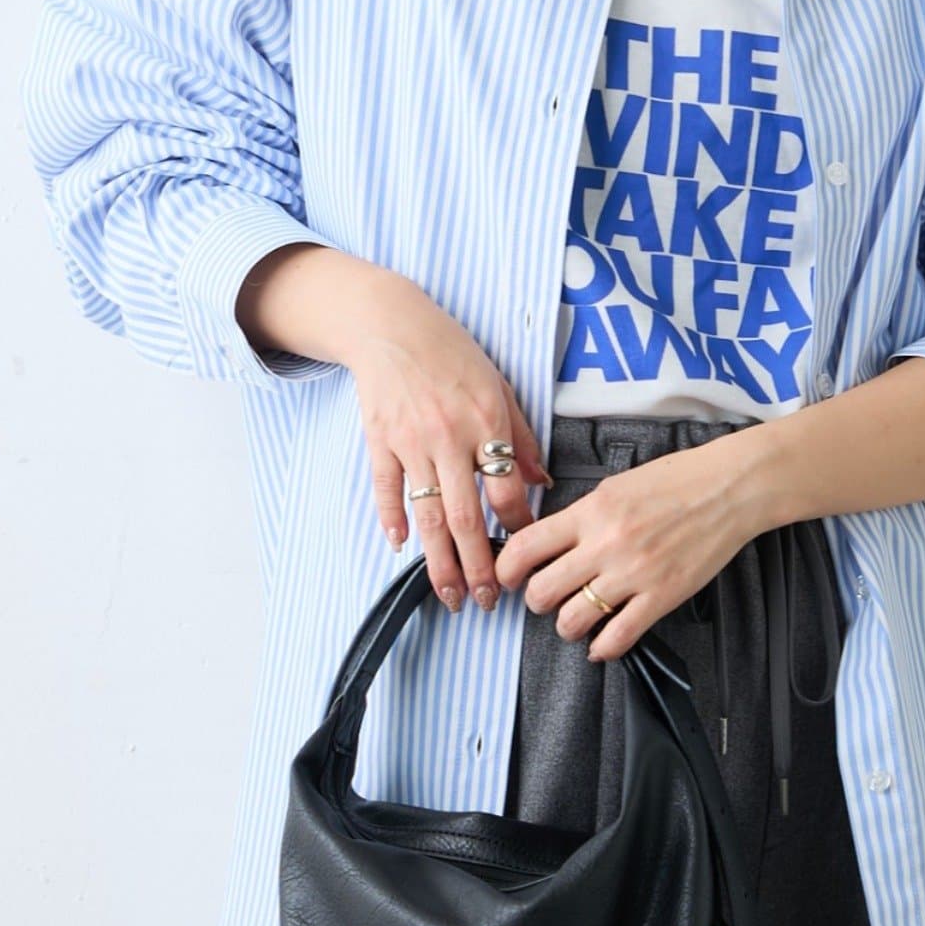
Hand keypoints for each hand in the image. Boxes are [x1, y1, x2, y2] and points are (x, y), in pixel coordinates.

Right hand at [344, 276, 549, 612]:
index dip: (519, 528)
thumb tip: (545, 484)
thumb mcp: (499, 387)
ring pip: (426, 515)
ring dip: (439, 561)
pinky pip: (386, 490)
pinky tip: (400, 547)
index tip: (525, 554)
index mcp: (486, 423)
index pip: (507, 491)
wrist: (392, 324)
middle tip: (488, 601)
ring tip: (450, 594)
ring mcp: (411, 442)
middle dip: (479, 566)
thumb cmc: (452, 354)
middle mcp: (449, 437)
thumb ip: (522, 439)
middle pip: (465, 517)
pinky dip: (391, 520)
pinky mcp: (379, 441)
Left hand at [492, 439, 764, 661]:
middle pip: (542, 591)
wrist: (728, 488)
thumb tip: (551, 543)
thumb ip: (581, 516)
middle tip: (545, 598)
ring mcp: (634, 574)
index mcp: (590, 512)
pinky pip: (618, 637)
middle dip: (536, 601)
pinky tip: (601, 643)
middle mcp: (606, 544)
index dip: (506, 570)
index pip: (525, 548)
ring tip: (575, 620)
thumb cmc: (677, 481)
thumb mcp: (615, 486)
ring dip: (566, 626)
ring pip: (572, 620)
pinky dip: (602, 648)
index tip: (509, 577)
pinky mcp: (662, 596)